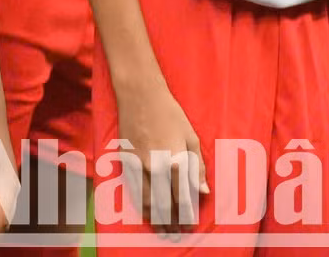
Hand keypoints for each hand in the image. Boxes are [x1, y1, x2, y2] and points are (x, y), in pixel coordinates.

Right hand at [116, 80, 205, 233]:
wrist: (139, 94)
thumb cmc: (170, 114)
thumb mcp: (191, 138)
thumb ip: (197, 167)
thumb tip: (204, 191)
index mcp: (176, 161)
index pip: (183, 198)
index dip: (186, 215)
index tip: (188, 226)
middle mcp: (157, 167)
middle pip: (164, 203)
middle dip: (170, 221)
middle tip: (175, 233)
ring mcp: (138, 164)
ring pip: (146, 199)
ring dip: (154, 217)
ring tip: (160, 229)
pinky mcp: (125, 159)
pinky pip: (132, 187)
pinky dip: (138, 203)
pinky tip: (143, 211)